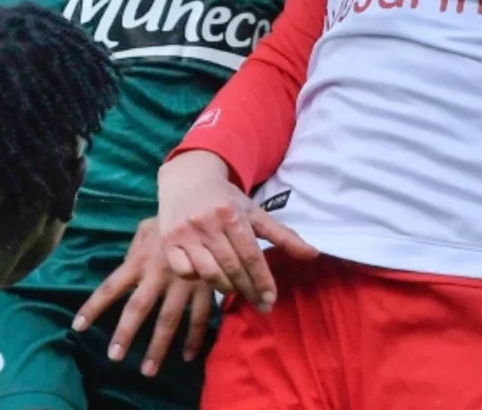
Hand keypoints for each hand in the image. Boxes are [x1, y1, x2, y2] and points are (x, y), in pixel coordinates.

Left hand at [72, 218, 214, 377]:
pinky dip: (194, 338)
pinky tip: (187, 355)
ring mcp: (183, 282)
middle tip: (114, 356)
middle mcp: (157, 274)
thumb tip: (123, 271)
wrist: (207, 209)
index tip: (78, 326)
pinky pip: (200, 317)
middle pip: (138, 308)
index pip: (110, 286)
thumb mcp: (146, 228)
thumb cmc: (171, 219)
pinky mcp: (205, 286)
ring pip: (169, 319)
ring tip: (148, 370)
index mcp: (139, 259)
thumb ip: (133, 250)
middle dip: (125, 333)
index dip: (93, 306)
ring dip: (158, 347)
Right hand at [157, 150, 317, 311]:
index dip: (262, 282)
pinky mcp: (168, 241)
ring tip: (235, 289)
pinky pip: (185, 271)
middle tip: (259, 303)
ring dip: (225, 287)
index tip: (270, 301)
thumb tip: (313, 255)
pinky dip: (197, 278)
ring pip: (209, 274)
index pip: (251, 256)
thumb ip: (283, 235)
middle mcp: (208, 223)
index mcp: (233, 214)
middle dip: (248, 290)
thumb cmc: (225, 199)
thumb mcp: (254, 212)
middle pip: (232, 268)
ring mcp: (186, 233)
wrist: (187, 178)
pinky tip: (206, 276)